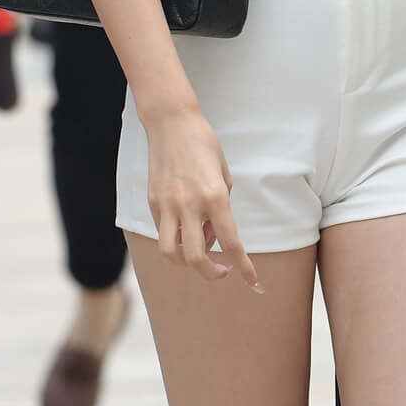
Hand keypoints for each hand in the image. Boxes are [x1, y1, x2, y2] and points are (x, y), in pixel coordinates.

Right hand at [145, 105, 257, 286]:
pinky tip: (187, 225)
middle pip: (196, 258)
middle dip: (212, 274)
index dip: (244, 267)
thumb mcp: (223, 175)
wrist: (171, 123)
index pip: (231, 243)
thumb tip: (212, 234)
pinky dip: (176, 238)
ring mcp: (167, 205)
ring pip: (171, 253)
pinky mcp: (153, 202)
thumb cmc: (204, 145)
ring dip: (186, 263)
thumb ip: (221, 208)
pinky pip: (163, 232)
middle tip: (222, 271)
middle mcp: (189, 205)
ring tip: (200, 252)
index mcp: (215, 196)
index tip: (253, 282)